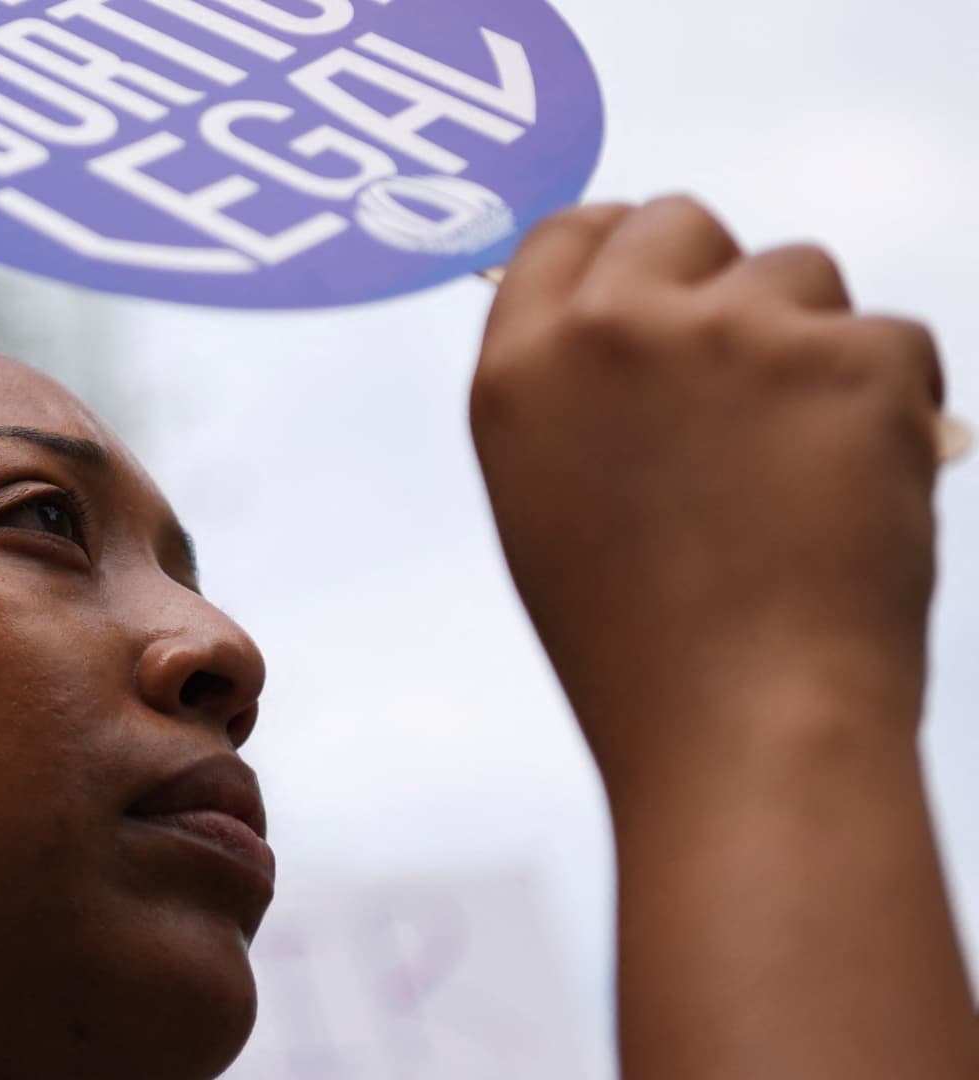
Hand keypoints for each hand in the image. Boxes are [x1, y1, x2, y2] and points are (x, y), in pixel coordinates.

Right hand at [470, 196, 943, 789]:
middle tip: (749, 376)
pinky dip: (891, 402)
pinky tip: (860, 490)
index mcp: (520, 369)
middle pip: (680, 222)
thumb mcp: (545, 499)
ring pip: (799, 271)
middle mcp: (614, 328)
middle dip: (719, 281)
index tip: (660, 278)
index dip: (619, 250)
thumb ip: (570, 392)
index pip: (565, 234)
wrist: (745, 725)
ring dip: (811, 341)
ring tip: (802, 464)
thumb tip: (637, 324)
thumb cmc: (641, 646)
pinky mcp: (850, 355)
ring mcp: (734, 332)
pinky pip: (892, 339)